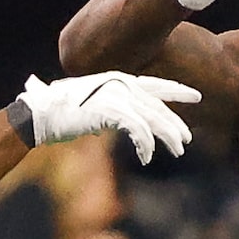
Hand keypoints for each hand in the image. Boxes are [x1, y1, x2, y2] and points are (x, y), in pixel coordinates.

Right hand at [15, 73, 197, 164]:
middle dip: (176, 123)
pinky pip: (138, 131)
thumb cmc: (61, 109)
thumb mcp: (91, 103)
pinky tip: (147, 158)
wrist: (41, 111)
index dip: (177, 90)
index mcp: (119, 80)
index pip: (155, 84)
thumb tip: (117, 122)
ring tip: (178, 151)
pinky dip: (145, 146)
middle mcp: (121, 85)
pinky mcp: (111, 112)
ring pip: (154, 118)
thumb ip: (109, 108)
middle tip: (188, 139)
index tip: (196, 96)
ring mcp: (117, 97)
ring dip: (168, 137)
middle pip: (158, 106)